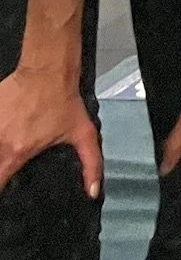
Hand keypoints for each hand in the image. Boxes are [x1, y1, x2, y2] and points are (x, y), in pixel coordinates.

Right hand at [0, 65, 100, 196]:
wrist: (48, 68)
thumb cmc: (63, 99)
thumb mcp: (83, 133)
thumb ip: (91, 164)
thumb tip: (93, 191)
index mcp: (16, 152)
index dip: (2, 190)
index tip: (6, 189)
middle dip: (0, 169)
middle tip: (9, 166)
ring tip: (10, 145)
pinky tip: (5, 132)